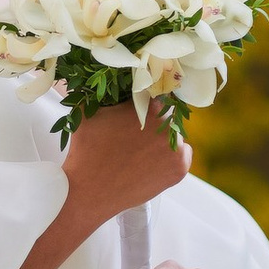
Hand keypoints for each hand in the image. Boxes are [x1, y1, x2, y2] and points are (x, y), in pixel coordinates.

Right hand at [61, 98, 194, 222]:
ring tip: (141, 151)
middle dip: (155, 121)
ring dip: (163, 139)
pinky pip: (183, 155)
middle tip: (137, 134)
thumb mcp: (87, 111)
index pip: (157, 93)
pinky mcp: (179, 169)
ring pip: (175, 135)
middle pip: (168, 115)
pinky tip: (153, 161)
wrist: (89, 191)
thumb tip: (103, 78)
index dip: (148, 101)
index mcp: (148, 105)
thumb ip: (101, 92)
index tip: (139, 110)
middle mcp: (166, 124)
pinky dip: (172, 157)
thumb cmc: (85, 150)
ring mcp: (175, 148)